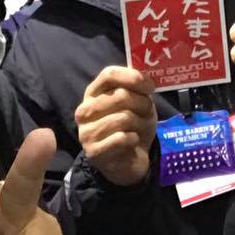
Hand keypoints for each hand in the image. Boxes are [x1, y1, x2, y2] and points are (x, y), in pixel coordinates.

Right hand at [75, 66, 156, 185]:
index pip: (109, 74)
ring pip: (123, 117)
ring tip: (139, 129)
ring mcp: (86, 132)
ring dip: (140, 123)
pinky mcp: (93, 152)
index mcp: (93, 93)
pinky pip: (121, 138)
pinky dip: (133, 139)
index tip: (150, 87)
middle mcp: (85, 110)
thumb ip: (137, 87)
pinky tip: (132, 141)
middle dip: (142, 103)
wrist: (129, 160)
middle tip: (148, 112)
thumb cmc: (132, 126)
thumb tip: (144, 76)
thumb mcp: (138, 102)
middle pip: (120, 95)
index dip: (132, 77)